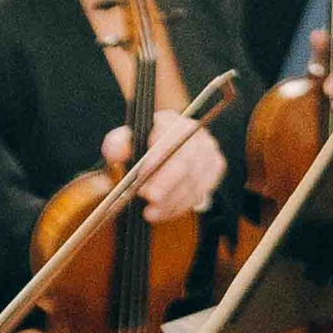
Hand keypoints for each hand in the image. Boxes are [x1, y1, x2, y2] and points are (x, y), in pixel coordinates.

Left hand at [104, 108, 224, 224]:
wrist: (161, 151)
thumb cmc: (141, 148)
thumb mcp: (123, 143)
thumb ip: (117, 145)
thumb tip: (118, 152)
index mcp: (170, 120)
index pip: (168, 138)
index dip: (157, 160)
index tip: (141, 180)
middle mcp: (194, 132)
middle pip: (186, 161)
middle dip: (166, 185)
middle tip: (149, 201)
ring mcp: (208, 149)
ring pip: (195, 180)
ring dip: (172, 200)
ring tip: (151, 212)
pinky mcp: (215, 167)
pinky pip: (203, 190)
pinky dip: (182, 205)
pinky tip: (165, 211)